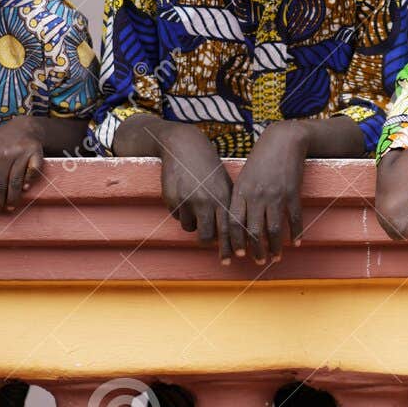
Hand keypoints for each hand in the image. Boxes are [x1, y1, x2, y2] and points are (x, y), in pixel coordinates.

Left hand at [0, 117, 43, 212]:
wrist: (25, 127)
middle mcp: (5, 152)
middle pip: (0, 182)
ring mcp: (22, 153)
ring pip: (15, 180)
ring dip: (13, 196)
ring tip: (10, 207)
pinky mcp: (36, 153)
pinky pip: (33, 170)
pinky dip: (29, 180)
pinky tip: (25, 189)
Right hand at [156, 124, 238, 263]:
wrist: (184, 146)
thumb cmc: (208, 167)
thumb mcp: (224, 183)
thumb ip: (228, 206)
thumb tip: (235, 233)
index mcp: (223, 197)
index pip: (228, 230)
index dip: (229, 247)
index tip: (229, 260)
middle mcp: (206, 200)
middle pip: (207, 235)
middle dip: (207, 240)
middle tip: (207, 238)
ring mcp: (188, 200)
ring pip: (190, 228)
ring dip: (193, 223)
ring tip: (195, 204)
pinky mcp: (172, 199)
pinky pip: (178, 217)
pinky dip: (181, 212)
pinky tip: (184, 195)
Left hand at [230, 121, 309, 263]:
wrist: (284, 139)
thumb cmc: (261, 158)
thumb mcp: (245, 176)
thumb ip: (240, 198)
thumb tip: (237, 223)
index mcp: (241, 191)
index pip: (235, 223)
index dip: (235, 242)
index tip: (238, 254)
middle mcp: (257, 196)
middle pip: (254, 231)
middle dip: (256, 251)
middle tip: (258, 261)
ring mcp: (276, 195)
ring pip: (274, 230)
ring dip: (274, 247)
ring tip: (275, 258)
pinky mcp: (293, 193)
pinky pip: (294, 219)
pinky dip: (296, 233)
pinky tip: (296, 243)